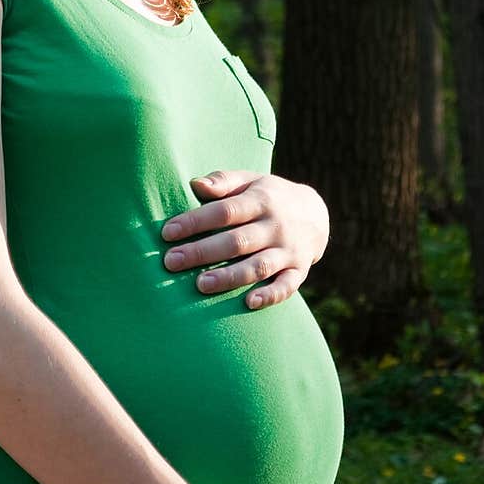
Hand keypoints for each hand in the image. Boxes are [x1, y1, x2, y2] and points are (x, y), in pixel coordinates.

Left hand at [161, 170, 329, 310]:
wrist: (315, 214)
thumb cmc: (268, 197)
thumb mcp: (250, 181)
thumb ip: (223, 182)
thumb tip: (195, 185)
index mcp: (261, 201)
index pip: (225, 211)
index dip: (196, 222)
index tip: (167, 233)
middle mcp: (276, 226)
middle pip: (237, 241)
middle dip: (203, 252)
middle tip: (171, 262)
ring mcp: (289, 251)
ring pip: (258, 266)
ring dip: (230, 277)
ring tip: (200, 285)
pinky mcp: (299, 272)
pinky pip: (287, 287)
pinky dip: (270, 295)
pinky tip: (249, 303)